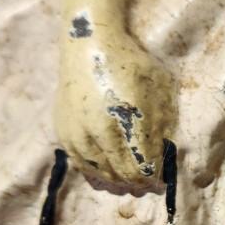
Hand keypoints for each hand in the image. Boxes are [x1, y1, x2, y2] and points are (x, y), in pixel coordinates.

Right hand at [54, 28, 173, 193]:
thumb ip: (161, 121)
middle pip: (119, 173)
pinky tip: (106, 169)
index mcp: (121, 120)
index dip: (152, 177)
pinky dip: (95, 170)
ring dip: (115, 178)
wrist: (88, 42)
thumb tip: (162, 153)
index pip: (139, 166)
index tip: (161, 180)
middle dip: (136, 181)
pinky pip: (79, 162)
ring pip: (98, 171)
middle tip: (146, 182)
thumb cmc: (129, 61)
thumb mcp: (157, 86)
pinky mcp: (62, 129)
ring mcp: (75, 132)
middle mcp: (95, 131)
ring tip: (127, 177)